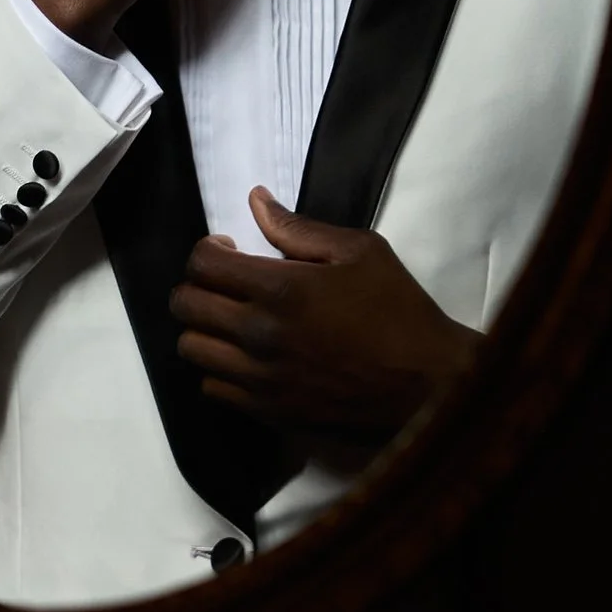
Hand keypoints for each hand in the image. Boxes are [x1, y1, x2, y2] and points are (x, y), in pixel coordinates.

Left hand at [168, 190, 479, 441]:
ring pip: (191, 348)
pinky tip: (243, 357)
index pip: (202, 263)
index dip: (207, 249)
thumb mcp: (361, 252)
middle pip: (185, 305)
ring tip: (230, 320)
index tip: (229, 249)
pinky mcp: (267, 411)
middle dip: (197, 284)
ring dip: (203, 327)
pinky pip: (212, 387)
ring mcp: (259, 378)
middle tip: (225, 282)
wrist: (426, 386)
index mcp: (279, 289)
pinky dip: (218, 368)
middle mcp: (258, 335)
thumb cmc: (398, 312)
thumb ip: (300, 228)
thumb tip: (256, 200)